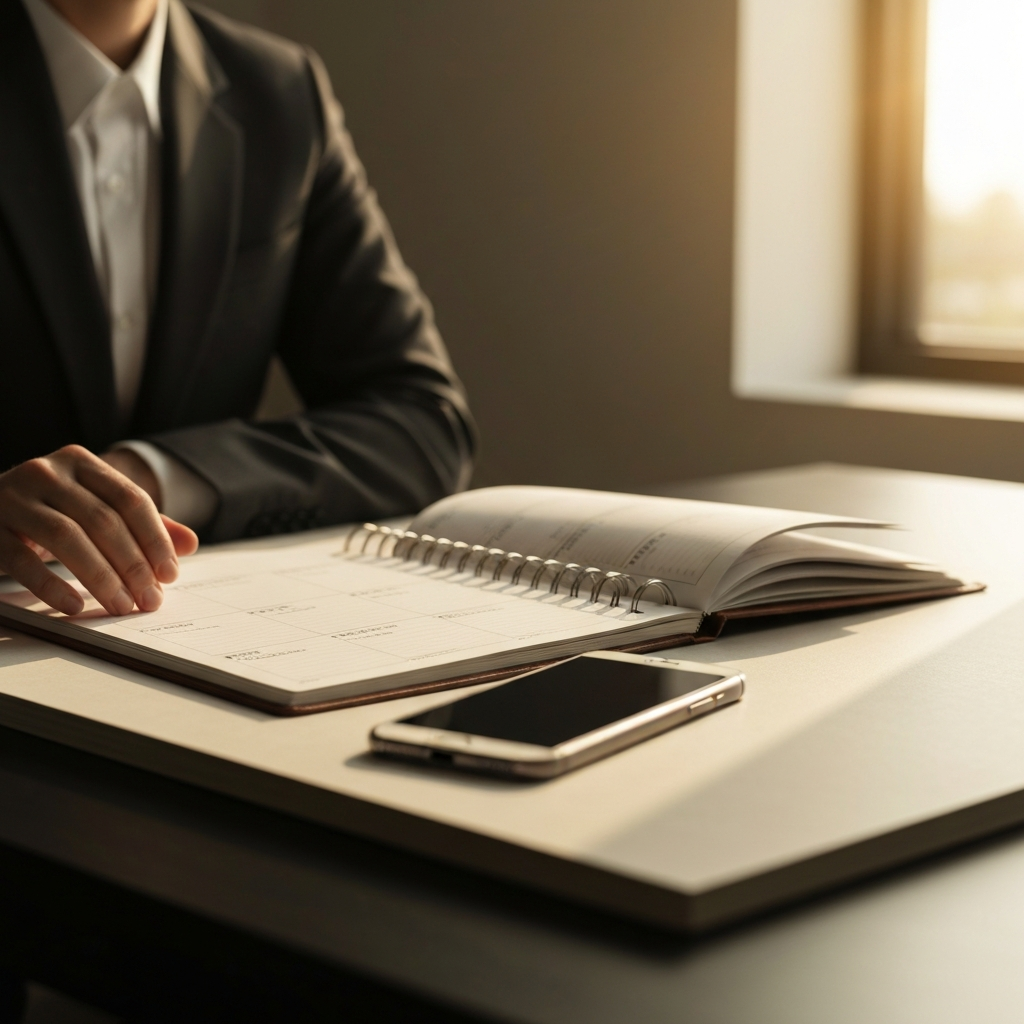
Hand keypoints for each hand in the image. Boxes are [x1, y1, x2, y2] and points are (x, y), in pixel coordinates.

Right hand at [0, 445, 197, 616]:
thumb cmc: (49, 512)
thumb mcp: (94, 509)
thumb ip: (142, 524)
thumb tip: (189, 544)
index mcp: (80, 462)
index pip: (131, 499)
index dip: (155, 539)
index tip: (171, 574)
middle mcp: (46, 472)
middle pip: (103, 520)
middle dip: (133, 565)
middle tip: (150, 599)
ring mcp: (12, 497)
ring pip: (66, 537)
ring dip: (101, 578)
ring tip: (122, 606)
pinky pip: (21, 560)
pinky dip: (51, 585)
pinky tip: (74, 605)